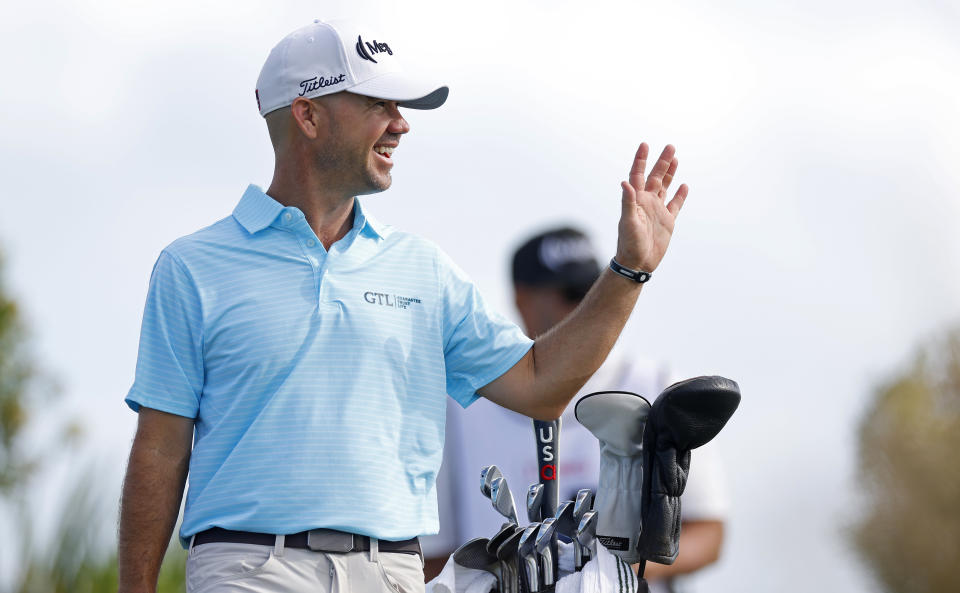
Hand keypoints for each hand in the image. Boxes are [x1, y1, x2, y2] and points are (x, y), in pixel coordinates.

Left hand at [615, 143, 688, 271]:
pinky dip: (680, 195)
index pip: (637, 175)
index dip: (640, 160)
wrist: (638, 263)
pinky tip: (684, 185)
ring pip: (665, 187)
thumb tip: (625, 183)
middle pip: (655, 177)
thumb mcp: (628, 222)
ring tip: (675, 158)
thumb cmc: (629, 243)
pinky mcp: (667, 221)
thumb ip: (628, 201)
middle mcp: (646, 202)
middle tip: (670, 146)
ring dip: (670, 173)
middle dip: (662, 162)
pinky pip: (675, 204)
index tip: (645, 145)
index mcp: (636, 200)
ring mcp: (657, 210)